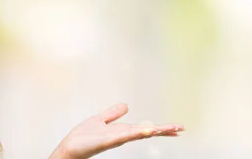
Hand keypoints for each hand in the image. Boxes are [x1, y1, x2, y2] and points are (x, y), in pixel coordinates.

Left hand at [49, 103, 183, 158]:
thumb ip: (113, 114)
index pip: (146, 128)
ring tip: (170, 128)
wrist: (70, 147)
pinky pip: (124, 135)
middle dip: (164, 130)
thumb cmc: (83, 137)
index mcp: (122, 131)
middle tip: (181, 128)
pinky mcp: (107, 140)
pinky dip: (136, 132)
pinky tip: (146, 129)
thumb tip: (126, 105)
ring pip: (139, 133)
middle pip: (147, 132)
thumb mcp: (100, 120)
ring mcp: (116, 139)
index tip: (178, 127)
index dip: (162, 128)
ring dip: (154, 130)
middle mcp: (122, 136)